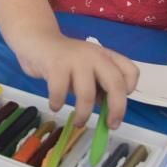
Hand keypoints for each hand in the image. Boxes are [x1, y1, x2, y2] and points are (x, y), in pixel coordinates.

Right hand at [12, 29, 138, 128]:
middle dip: (116, 109)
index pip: (130, 71)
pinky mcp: (55, 64)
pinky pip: (60, 92)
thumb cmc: (63, 61)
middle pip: (115, 83)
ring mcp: (75, 59)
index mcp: (105, 56)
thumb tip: (108, 111)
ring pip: (87, 94)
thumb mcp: (86, 70)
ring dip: (83, 114)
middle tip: (110, 125)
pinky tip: (55, 105)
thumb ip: (98, 85)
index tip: (116, 101)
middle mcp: (94, 55)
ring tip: (78, 122)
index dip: (129, 89)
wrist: (36, 41)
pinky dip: (58, 104)